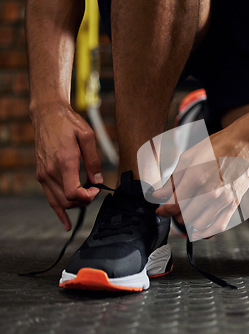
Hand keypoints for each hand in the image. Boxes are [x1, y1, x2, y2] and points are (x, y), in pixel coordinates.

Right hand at [31, 102, 102, 230]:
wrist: (48, 115)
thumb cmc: (69, 123)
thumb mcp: (88, 136)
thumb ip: (94, 161)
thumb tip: (98, 180)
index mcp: (64, 162)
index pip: (73, 193)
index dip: (88, 197)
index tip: (97, 189)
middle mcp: (51, 171)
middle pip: (67, 201)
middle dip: (84, 201)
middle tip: (94, 191)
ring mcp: (44, 174)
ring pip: (59, 202)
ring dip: (75, 204)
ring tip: (86, 196)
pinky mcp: (41, 175)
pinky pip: (50, 198)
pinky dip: (58, 211)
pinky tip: (66, 223)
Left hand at [155, 126, 248, 240]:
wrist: (245, 144)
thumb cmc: (218, 146)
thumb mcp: (189, 157)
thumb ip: (173, 179)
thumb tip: (158, 195)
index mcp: (196, 177)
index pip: (173, 205)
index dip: (164, 210)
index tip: (162, 210)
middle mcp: (210, 191)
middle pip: (184, 217)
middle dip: (176, 214)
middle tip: (176, 208)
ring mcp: (224, 200)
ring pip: (198, 224)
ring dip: (190, 222)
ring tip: (189, 213)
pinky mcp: (234, 204)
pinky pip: (218, 227)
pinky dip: (206, 233)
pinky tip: (198, 231)